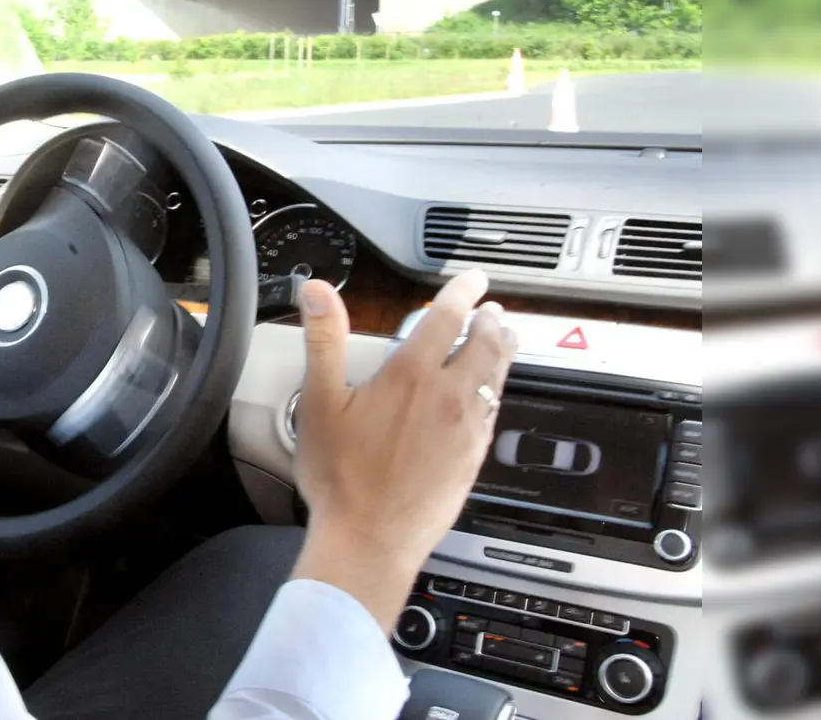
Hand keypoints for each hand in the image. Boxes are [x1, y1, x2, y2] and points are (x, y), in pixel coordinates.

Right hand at [289, 269, 517, 632]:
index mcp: (411, 376)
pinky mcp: (473, 458)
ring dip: (502, 351)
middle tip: (491, 310)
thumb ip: (323, 340)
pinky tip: (488, 395)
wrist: (370, 540)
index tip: (471, 280)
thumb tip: (318, 293)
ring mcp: (466, 430)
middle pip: (486, 344)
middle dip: (491, 320)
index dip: (462, 292)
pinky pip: (493, 412)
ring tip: (502, 339)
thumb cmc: (341, 478)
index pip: (447, 317)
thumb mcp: (320, 402)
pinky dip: (496, 390)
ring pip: (497, 378)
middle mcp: (448, 398)